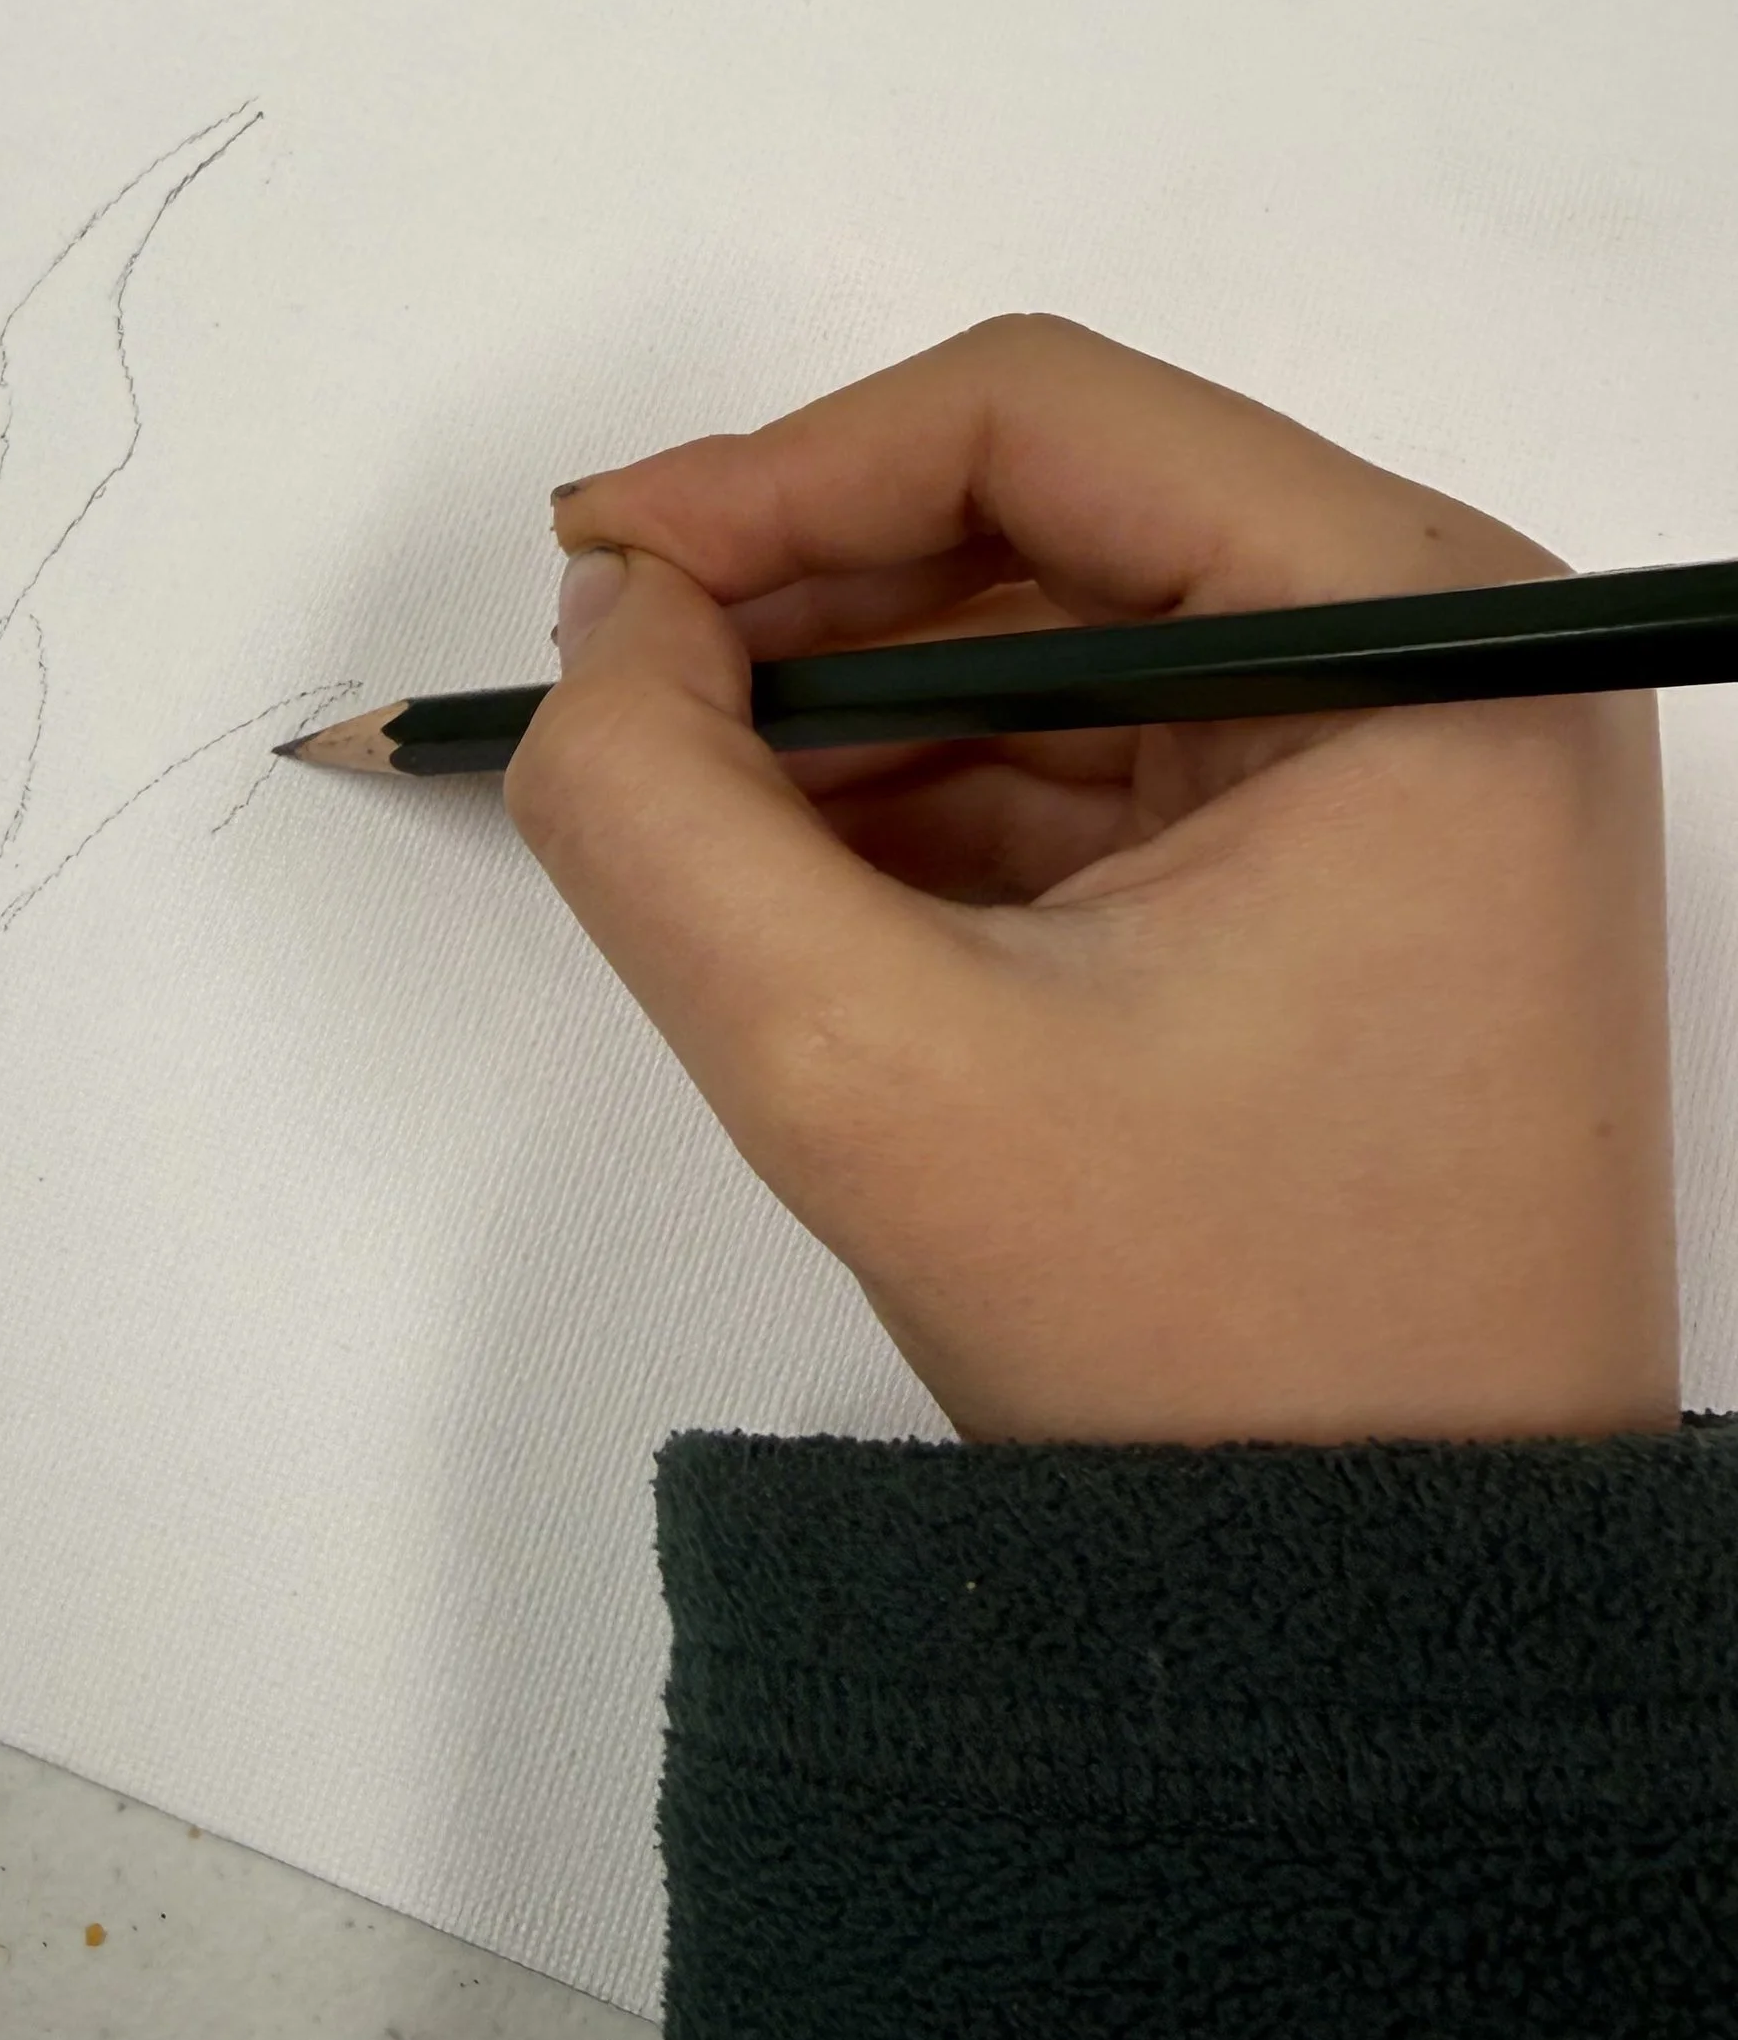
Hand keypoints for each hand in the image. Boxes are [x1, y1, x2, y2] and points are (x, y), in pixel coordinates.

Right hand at [504, 316, 1680, 1446]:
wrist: (1389, 1620)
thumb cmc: (1203, 1345)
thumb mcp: (867, 1067)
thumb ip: (659, 815)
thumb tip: (604, 627)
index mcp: (1418, 633)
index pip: (1042, 419)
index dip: (784, 471)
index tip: (597, 576)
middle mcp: (1442, 656)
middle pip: (1044, 519)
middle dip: (802, 603)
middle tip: (605, 691)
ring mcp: (1403, 766)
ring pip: (1050, 643)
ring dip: (846, 711)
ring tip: (684, 816)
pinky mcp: (1342, 870)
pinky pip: (1087, 764)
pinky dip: (923, 800)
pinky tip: (794, 882)